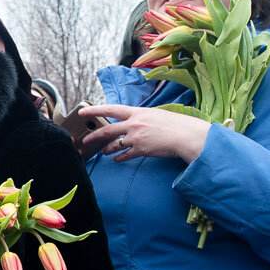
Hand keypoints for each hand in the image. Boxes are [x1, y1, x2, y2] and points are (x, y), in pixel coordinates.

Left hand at [80, 104, 209, 163]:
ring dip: (107, 149)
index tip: (83, 111)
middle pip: (108, 130)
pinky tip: (117, 160)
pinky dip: (119, 158)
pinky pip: (125, 155)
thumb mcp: (157, 114)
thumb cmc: (177, 124)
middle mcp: (135, 124)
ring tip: (103, 151)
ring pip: (115, 144)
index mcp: (139, 112)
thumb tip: (134, 121)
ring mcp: (137, 137)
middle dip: (94, 135)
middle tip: (85, 139)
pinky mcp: (141, 150)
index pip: (112, 109)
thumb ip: (143, 118)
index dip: (95, 109)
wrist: (187, 136)